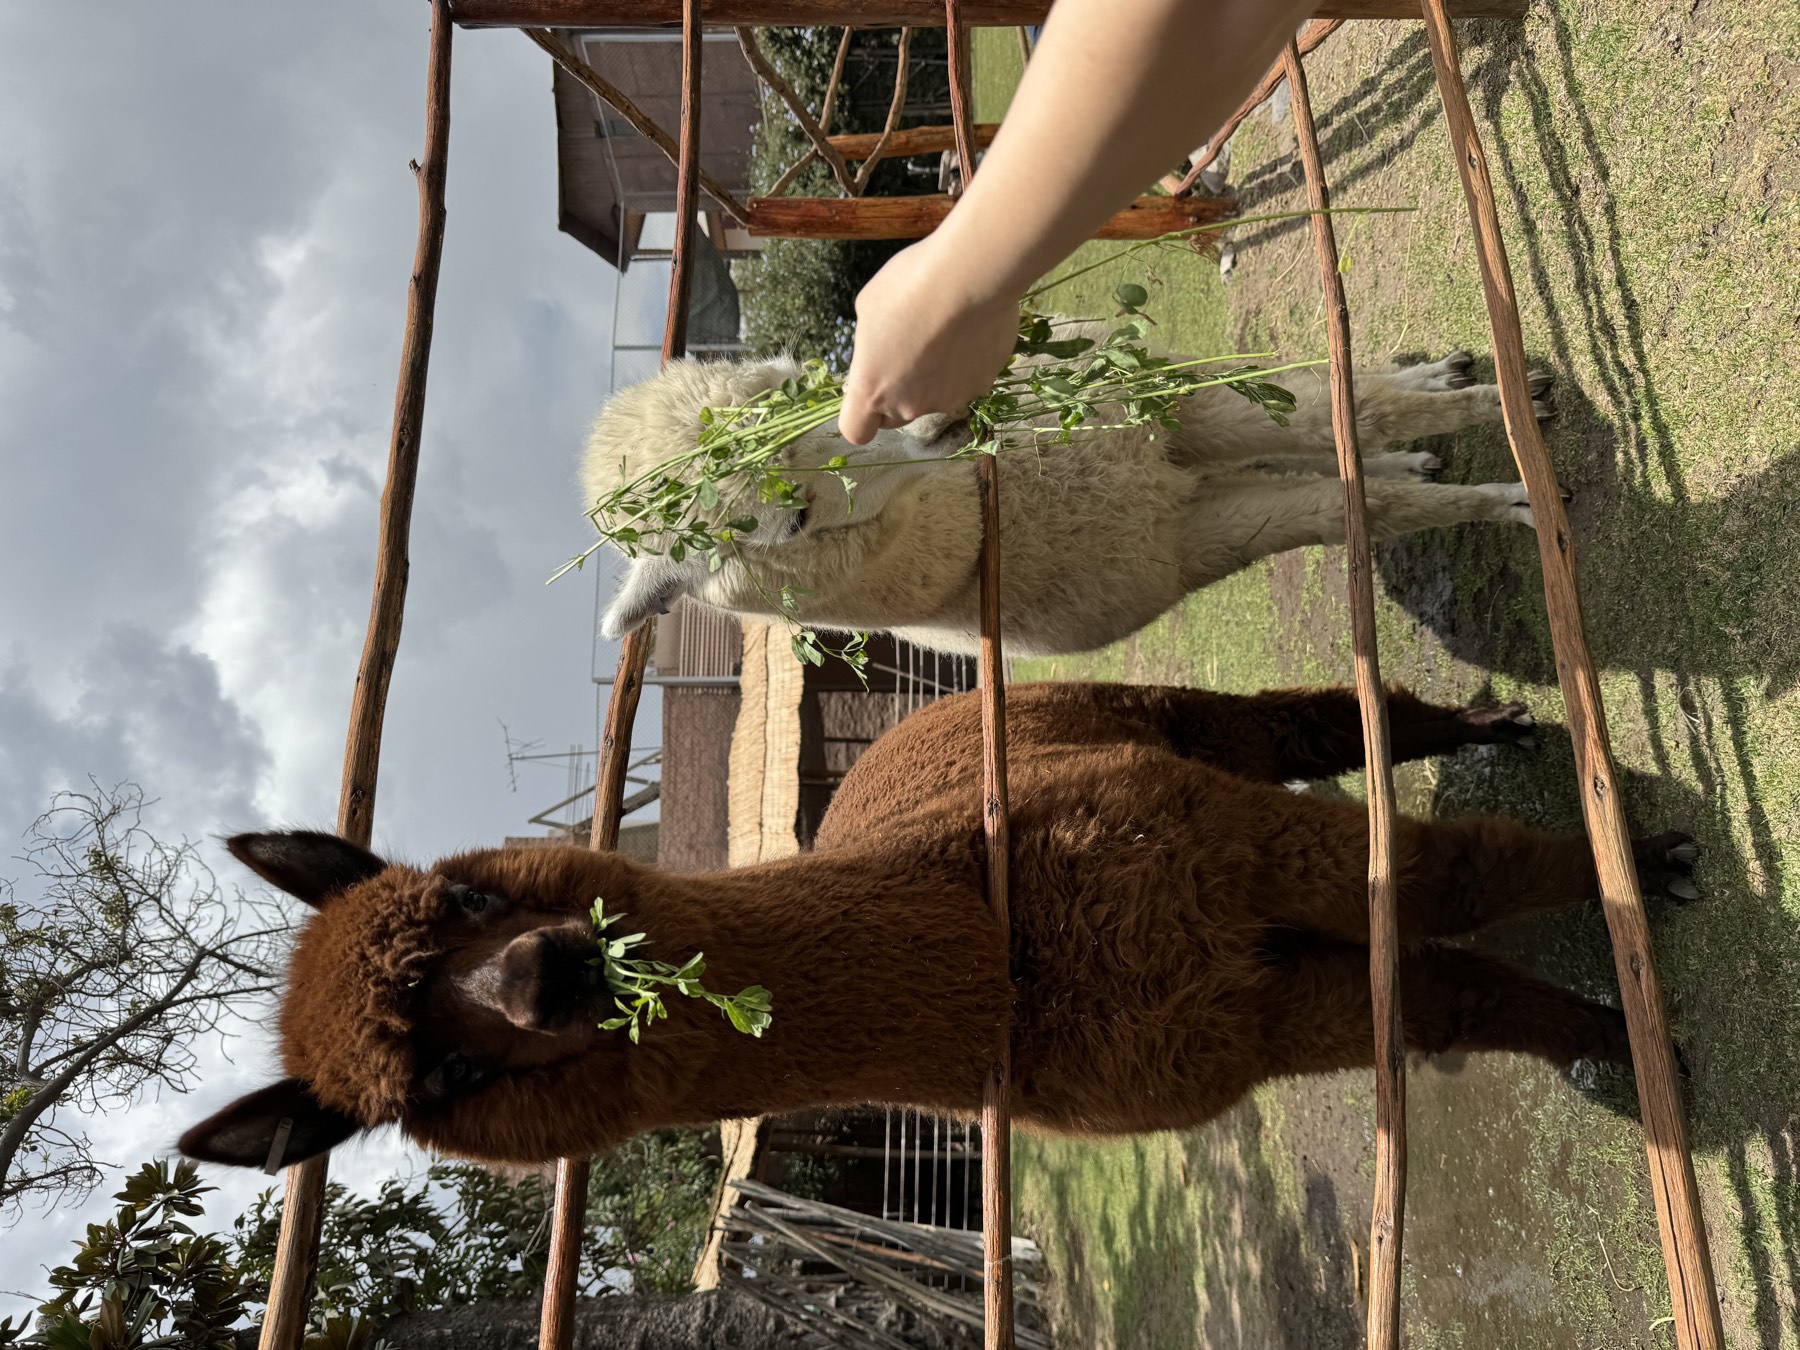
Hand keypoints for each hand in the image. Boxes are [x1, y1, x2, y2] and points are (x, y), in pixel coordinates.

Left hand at [837, 231, 1020, 445]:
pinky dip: (966, 364)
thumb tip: (881, 352)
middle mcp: (910, 405)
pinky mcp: (982, 385)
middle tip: (906, 354)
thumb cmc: (908, 285)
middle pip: (897, 416)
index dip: (860, 414)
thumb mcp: (869, 308)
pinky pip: (968, 380)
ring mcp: (950, 399)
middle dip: (897, 394)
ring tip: (945, 333)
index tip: (867, 388)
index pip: (857, 430)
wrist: (969, 277)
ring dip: (935, 377)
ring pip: (936, 398)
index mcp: (873, 389)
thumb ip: (871, 345)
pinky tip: (969, 330)